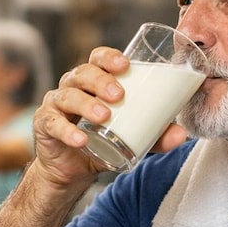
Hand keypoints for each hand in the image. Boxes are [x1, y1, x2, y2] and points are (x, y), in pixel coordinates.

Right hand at [32, 46, 189, 187]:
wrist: (72, 169)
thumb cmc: (103, 140)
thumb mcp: (133, 137)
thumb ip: (156, 135)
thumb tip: (182, 135)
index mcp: (94, 81)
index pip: (98, 59)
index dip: (109, 58)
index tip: (125, 65)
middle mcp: (73, 87)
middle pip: (82, 73)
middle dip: (101, 81)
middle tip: (119, 95)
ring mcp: (56, 104)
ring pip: (67, 95)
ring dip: (86, 104)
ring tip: (104, 117)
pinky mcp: (45, 125)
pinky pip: (53, 124)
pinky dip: (67, 131)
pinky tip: (81, 139)